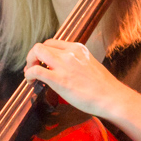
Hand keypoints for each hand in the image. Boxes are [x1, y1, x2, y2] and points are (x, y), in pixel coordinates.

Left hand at [24, 40, 139, 122]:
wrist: (112, 98)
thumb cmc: (103, 87)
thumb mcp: (89, 65)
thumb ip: (76, 62)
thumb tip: (65, 69)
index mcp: (77, 49)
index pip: (52, 43)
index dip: (43, 53)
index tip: (42, 63)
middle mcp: (69, 53)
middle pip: (41, 46)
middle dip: (33, 57)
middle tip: (33, 69)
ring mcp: (64, 65)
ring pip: (36, 52)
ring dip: (29, 63)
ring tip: (30, 76)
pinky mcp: (59, 79)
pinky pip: (36, 71)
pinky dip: (29, 75)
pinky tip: (31, 82)